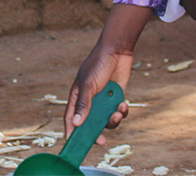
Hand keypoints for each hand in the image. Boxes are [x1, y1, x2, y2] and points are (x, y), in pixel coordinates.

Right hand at [64, 4, 149, 144]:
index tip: (74, 145)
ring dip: (113, 120)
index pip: (71, 118)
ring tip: (117, 113)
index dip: (71, 132)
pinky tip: (124, 104)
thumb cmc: (98, 64)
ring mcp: (103, 100)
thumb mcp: (89, 85)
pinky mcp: (116, 98)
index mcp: (77, 97)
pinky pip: (118, 112)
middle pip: (90, 124)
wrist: (118, 51)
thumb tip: (77, 124)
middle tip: (101, 141)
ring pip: (106, 120)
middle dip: (96, 133)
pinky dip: (122, 112)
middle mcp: (90, 101)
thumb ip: (84, 104)